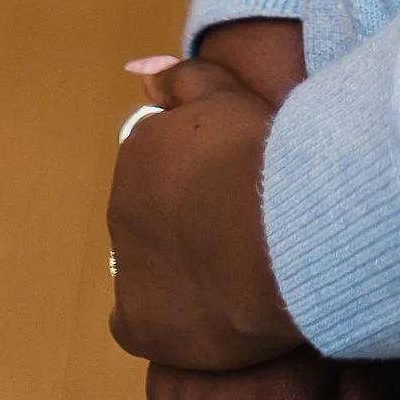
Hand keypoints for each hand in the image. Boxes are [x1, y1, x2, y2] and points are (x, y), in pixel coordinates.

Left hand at [110, 53, 305, 371]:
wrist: (279, 230)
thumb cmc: (259, 156)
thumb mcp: (224, 94)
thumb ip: (180, 79)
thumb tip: (137, 73)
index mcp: (139, 153)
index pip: (163, 169)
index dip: (204, 181)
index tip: (239, 188)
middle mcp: (120, 210)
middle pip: (155, 221)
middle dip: (190, 224)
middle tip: (244, 230)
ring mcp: (124, 271)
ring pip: (151, 272)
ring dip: (182, 271)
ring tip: (237, 274)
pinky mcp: (137, 326)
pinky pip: (144, 324)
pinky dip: (171, 321)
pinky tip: (210, 314)